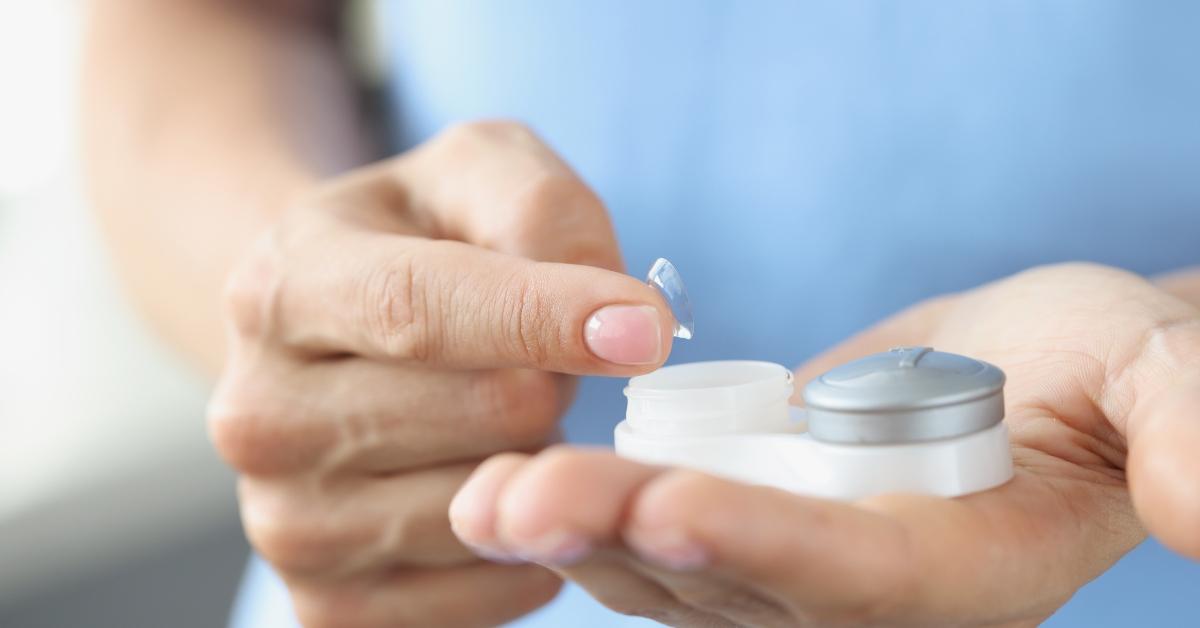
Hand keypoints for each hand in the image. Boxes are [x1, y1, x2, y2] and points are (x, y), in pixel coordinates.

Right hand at [206, 121, 675, 626]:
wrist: (322, 337)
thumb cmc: (415, 243)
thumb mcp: (473, 172)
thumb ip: (544, 210)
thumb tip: (622, 321)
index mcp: (283, 287)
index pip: (419, 310)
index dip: (543, 319)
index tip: (647, 331)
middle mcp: (260, 416)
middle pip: (485, 413)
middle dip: (553, 379)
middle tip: (538, 358)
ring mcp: (284, 524)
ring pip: (493, 508)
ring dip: (535, 461)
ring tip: (499, 419)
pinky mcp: (328, 604)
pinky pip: (489, 593)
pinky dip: (527, 545)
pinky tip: (497, 487)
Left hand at [449, 263, 1199, 626]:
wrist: (1023, 371)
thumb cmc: (1099, 365)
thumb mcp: (1156, 373)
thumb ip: (1181, 427)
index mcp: (961, 575)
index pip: (853, 580)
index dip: (760, 549)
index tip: (665, 499)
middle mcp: (860, 599)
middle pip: (727, 586)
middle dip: (620, 542)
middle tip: (509, 498)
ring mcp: (791, 572)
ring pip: (667, 571)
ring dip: (570, 531)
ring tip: (478, 489)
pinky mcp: (743, 529)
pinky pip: (652, 537)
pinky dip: (581, 513)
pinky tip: (501, 480)